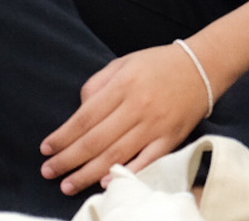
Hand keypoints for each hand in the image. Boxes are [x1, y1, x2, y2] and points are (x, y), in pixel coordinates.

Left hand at [40, 43, 210, 194]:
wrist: (202, 68)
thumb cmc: (157, 65)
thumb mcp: (123, 63)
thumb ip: (97, 85)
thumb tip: (79, 113)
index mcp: (123, 85)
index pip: (85, 117)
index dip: (64, 136)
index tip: (46, 148)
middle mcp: (137, 106)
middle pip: (96, 140)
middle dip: (68, 159)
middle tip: (48, 171)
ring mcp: (155, 125)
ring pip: (116, 155)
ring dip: (88, 173)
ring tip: (67, 185)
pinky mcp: (170, 139)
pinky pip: (145, 162)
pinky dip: (125, 173)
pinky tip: (105, 184)